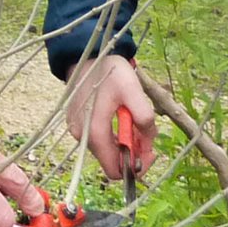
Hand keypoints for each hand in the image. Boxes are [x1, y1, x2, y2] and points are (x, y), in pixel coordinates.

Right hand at [66, 55, 156, 179]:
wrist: (86, 56)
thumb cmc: (110, 72)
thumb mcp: (133, 91)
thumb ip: (144, 118)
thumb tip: (148, 143)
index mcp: (95, 133)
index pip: (115, 170)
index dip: (135, 167)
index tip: (150, 151)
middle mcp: (82, 137)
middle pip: (111, 162)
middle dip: (132, 153)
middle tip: (145, 134)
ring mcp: (77, 131)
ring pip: (106, 151)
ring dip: (123, 143)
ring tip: (133, 120)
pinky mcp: (77, 124)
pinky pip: (98, 141)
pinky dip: (112, 136)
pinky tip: (120, 117)